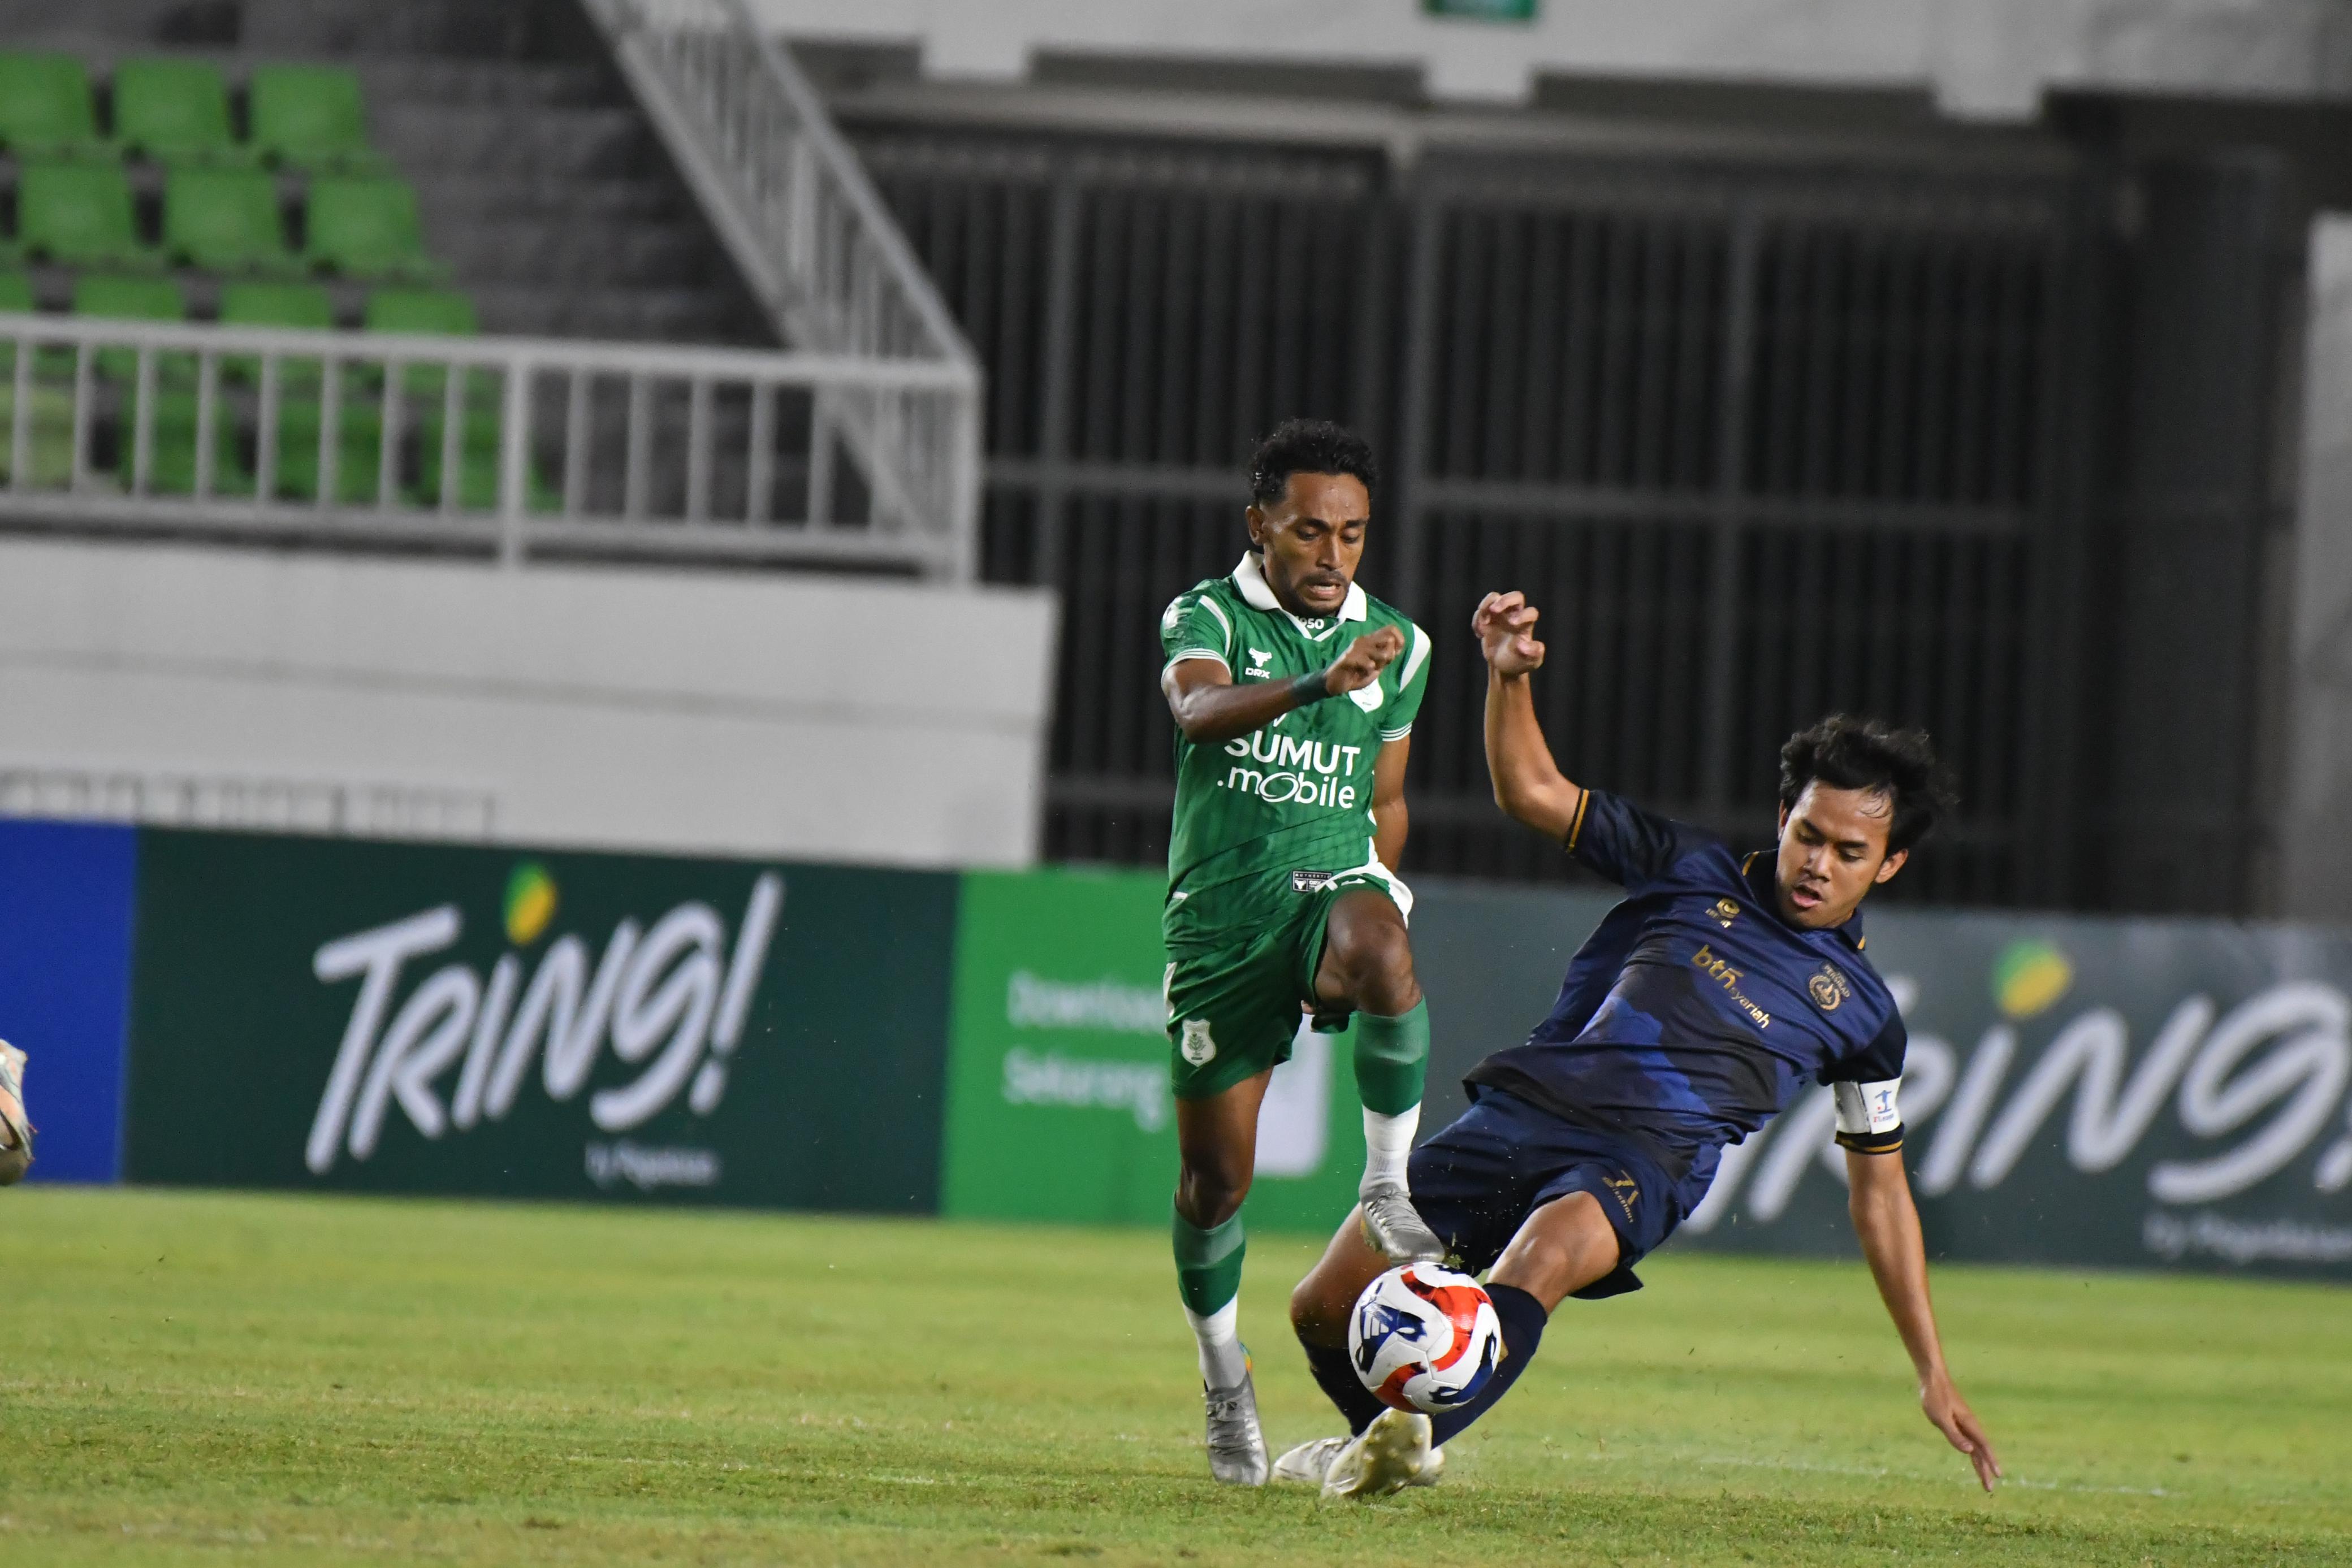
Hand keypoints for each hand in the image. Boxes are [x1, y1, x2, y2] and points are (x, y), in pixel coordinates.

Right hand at [1321, 626, 1403, 695]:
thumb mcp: (1375, 666)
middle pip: (1389, 639)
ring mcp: (1357, 648)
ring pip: (1383, 653)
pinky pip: (1369, 664)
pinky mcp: (1350, 658)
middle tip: (1381, 664)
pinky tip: (1362, 673)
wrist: (1334, 683)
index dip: (1399, 641)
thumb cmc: (1354, 673)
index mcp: (1370, 640)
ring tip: (1370, 669)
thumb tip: (1396, 650)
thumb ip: (1385, 658)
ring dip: (1380, 664)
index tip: (1395, 655)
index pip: (1391, 629)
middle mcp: (1364, 640)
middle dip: (1390, 654)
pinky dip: (1369, 671)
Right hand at [1473, 590, 1544, 676]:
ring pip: (1495, 598)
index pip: (1530, 613)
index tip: (1513, 624)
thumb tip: (1522, 645)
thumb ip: (1533, 654)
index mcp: (1527, 625)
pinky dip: (1477, 620)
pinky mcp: (1487, 618)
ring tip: (1483, 623)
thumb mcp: (1530, 662)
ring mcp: (1500, 615)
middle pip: (1516, 597)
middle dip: (1505, 601)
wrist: (1504, 666)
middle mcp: (1515, 615)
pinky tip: (1480, 634)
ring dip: (1486, 605)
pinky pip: (1480, 611)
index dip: (1523, 615)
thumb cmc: (1519, 661)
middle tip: (1494, 610)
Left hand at [1921, 1373, 2000, 1491]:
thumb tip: (1969, 1452)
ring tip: (1984, 1478)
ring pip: (1975, 1447)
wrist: (1932, 1377)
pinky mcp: (1958, 1420)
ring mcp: (1964, 1423)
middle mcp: (1970, 1425)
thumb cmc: (1934, 1396)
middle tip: (1989, 1488)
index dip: (1990, 1461)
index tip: (1998, 1475)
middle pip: (1981, 1451)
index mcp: (1969, 1424)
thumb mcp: (1941, 1418)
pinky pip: (1969, 1440)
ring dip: (1980, 1463)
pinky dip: (1973, 1452)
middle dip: (1985, 1469)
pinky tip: (1973, 1456)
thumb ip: (1954, 1435)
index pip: (1983, 1447)